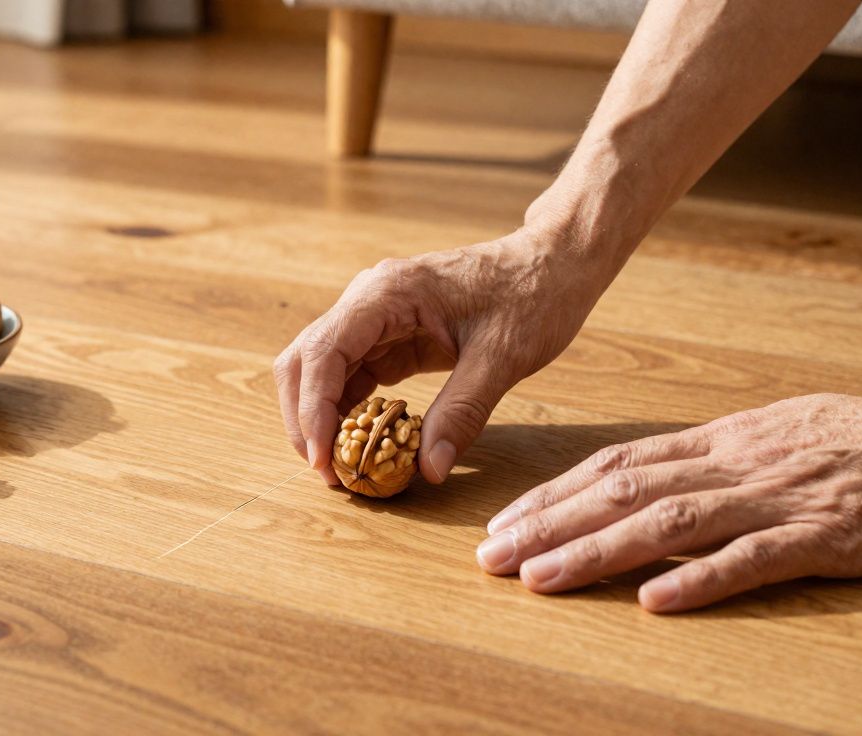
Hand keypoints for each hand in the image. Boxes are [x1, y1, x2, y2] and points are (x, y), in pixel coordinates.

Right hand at [273, 224, 614, 484]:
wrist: (555, 261)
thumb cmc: (534, 294)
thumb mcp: (503, 357)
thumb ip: (462, 413)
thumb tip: (428, 470)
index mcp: (388, 293)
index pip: (323, 352)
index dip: (313, 410)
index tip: (324, 459)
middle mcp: (369, 299)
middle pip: (305, 360)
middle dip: (305, 418)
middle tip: (328, 471)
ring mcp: (376, 316)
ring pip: (321, 369)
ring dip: (322, 417)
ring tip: (342, 466)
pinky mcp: (390, 334)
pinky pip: (352, 374)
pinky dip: (348, 410)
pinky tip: (363, 443)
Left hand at [478, 392, 861, 611]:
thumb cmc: (852, 441)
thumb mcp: (768, 436)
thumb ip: (705, 460)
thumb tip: (639, 481)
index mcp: (718, 442)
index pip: (616, 465)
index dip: (554, 493)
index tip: (505, 521)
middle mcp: (733, 465)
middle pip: (624, 491)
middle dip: (550, 523)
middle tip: (493, 556)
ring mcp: (775, 498)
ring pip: (669, 522)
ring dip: (597, 551)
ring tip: (541, 578)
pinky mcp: (821, 536)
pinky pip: (753, 558)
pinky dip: (700, 578)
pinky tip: (654, 601)